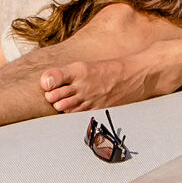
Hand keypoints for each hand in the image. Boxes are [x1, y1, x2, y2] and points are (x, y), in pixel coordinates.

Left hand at [37, 38, 181, 111]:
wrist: (136, 75)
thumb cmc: (109, 70)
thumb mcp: (86, 67)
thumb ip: (64, 75)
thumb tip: (45, 82)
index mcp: (79, 69)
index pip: (52, 78)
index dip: (45, 84)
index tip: (45, 85)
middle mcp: (83, 84)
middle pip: (55, 96)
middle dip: (51, 98)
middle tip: (51, 96)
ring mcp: (90, 98)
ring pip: (65, 107)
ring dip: (60, 107)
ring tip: (61, 103)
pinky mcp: (97, 108)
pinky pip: (79, 115)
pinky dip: (72, 114)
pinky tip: (72, 112)